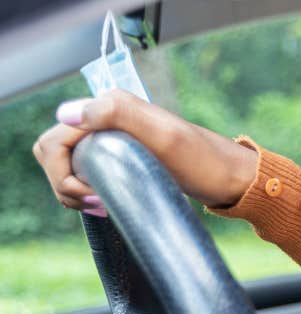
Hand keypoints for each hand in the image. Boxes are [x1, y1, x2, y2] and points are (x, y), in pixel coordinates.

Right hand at [31, 88, 257, 212]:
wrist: (233, 179)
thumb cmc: (204, 161)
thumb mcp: (165, 138)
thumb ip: (117, 114)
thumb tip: (66, 114)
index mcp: (110, 107)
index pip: (54, 141)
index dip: (62, 173)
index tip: (93, 194)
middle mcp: (107, 118)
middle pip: (53, 153)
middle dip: (64, 183)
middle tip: (97, 203)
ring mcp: (112, 138)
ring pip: (65, 165)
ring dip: (73, 191)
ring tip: (103, 206)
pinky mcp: (120, 157)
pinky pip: (83, 173)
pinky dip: (84, 193)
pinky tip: (106, 204)